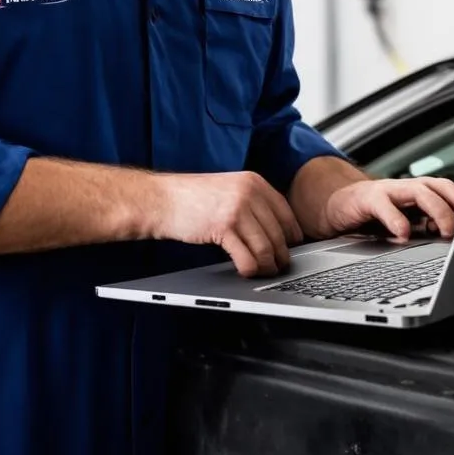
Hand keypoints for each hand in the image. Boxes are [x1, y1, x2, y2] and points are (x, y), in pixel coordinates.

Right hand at [151, 171, 303, 277]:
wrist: (162, 199)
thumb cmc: (192, 198)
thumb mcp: (229, 189)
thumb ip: (251, 202)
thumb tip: (274, 229)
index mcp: (254, 182)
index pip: (286, 213)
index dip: (291, 236)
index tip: (290, 249)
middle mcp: (250, 192)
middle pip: (279, 233)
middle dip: (280, 255)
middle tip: (277, 267)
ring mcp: (237, 208)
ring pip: (266, 248)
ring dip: (267, 266)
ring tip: (263, 272)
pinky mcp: (223, 227)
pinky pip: (247, 257)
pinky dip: (250, 269)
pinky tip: (246, 271)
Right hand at [323, 177, 453, 240]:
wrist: (338, 206)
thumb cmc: (377, 216)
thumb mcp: (409, 224)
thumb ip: (431, 228)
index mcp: (424, 194)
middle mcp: (410, 188)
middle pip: (442, 187)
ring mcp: (390, 191)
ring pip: (420, 191)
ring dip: (438, 209)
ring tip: (445, 231)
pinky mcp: (368, 198)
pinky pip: (385, 205)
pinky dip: (396, 219)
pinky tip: (403, 234)